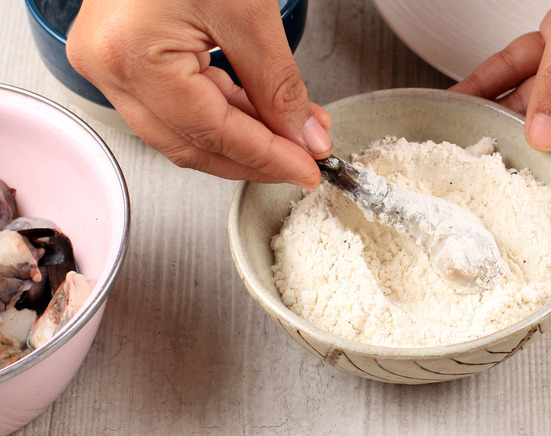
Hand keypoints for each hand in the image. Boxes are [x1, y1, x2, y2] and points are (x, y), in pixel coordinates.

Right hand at [66, 0, 332, 189]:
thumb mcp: (249, 11)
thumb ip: (279, 85)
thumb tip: (303, 137)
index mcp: (131, 55)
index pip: (211, 133)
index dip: (266, 159)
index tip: (307, 170)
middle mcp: (107, 65)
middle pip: (190, 143)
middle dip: (254, 157)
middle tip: (303, 159)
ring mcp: (109, 61)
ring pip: (183, 129)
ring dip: (242, 137)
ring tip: (292, 133)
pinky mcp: (123, 53)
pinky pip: (176, 102)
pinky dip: (223, 112)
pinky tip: (259, 114)